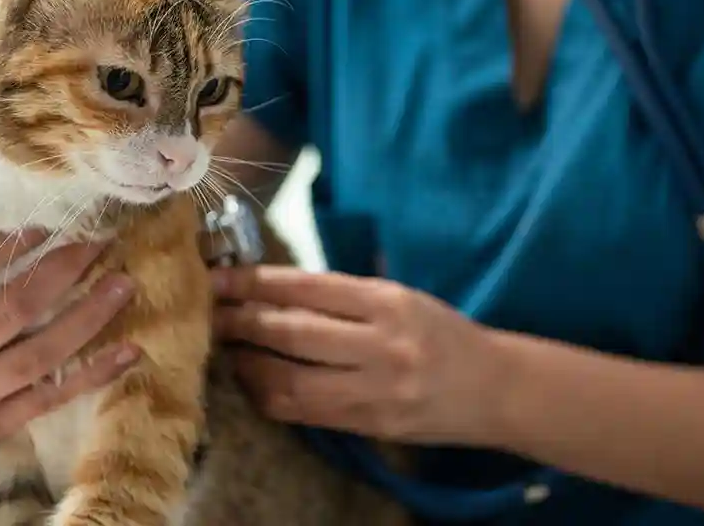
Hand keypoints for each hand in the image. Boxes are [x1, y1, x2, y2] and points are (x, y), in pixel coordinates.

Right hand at [0, 206, 141, 444]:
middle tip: (102, 239)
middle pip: (13, 308)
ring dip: (89, 319)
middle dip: (63, 271)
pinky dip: (94, 375)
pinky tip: (130, 351)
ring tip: (126, 284)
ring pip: (42, 354)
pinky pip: (53, 396)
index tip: (47, 219)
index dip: (7, 240)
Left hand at [211, 264, 493, 443]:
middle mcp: (382, 345)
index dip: (255, 283)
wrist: (495, 389)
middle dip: (240, 322)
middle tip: (208, 313)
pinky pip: (304, 413)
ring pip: (290, 381)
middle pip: (291, 333)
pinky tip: (254, 383)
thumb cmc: (442, 334)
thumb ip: (346, 294)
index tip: (218, 278)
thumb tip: (272, 283)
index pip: (307, 288)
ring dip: (248, 365)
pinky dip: (271, 397)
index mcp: (388, 302)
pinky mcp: (370, 425)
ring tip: (226, 350)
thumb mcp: (402, 297)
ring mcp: (376, 390)